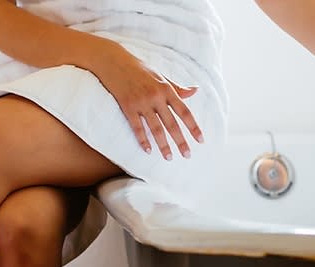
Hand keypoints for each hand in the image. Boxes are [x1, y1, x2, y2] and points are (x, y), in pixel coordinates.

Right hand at [90, 43, 202, 160]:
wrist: (114, 61)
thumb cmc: (140, 68)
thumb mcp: (161, 76)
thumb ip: (177, 87)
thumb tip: (194, 92)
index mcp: (167, 89)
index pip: (184, 112)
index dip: (193, 127)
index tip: (201, 140)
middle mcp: (156, 97)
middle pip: (172, 124)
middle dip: (180, 141)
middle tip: (187, 155)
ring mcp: (141, 103)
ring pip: (155, 129)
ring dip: (163, 145)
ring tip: (169, 157)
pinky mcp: (127, 107)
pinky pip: (137, 127)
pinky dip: (143, 140)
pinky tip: (148, 150)